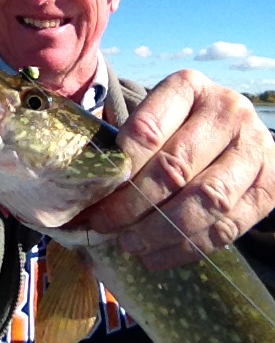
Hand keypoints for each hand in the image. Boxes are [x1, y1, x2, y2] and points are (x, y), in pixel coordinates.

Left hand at [85, 69, 274, 268]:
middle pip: (174, 166)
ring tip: (130, 244)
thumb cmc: (180, 124)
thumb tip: (86, 189)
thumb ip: (129, 144)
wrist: (236, 131)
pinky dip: (187, 248)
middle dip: (133, 204)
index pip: (146, 129)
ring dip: (160, 231)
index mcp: (188, 85)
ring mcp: (255, 148)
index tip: (93, 193)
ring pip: (205, 200)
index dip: (119, 168)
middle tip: (104, 225)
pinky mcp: (269, 186)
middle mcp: (227, 110)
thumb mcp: (157, 116)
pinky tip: (157, 256)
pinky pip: (227, 227)